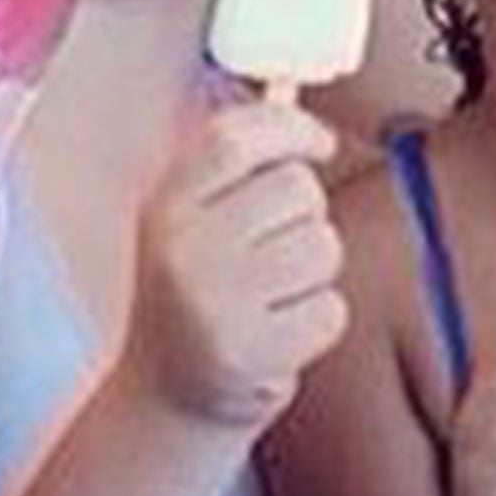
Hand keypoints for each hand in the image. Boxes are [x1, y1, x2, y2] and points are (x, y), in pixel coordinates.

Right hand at [127, 99, 346, 430]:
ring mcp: (214, 304)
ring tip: (275, 294)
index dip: (291, 128)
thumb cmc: (195, 294)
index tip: (320, 142)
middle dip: (307, 213)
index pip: (233, 137)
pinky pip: (331, 309)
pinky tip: (280, 333)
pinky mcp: (250, 354)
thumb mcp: (188, 221)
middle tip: (277, 248)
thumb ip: (232, 167)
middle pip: (297, 187)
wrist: (164, 397)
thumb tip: (289, 98)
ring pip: (323, 246)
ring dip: (316, 270)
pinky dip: (319, 322)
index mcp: (165, 205)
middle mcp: (182, 249)